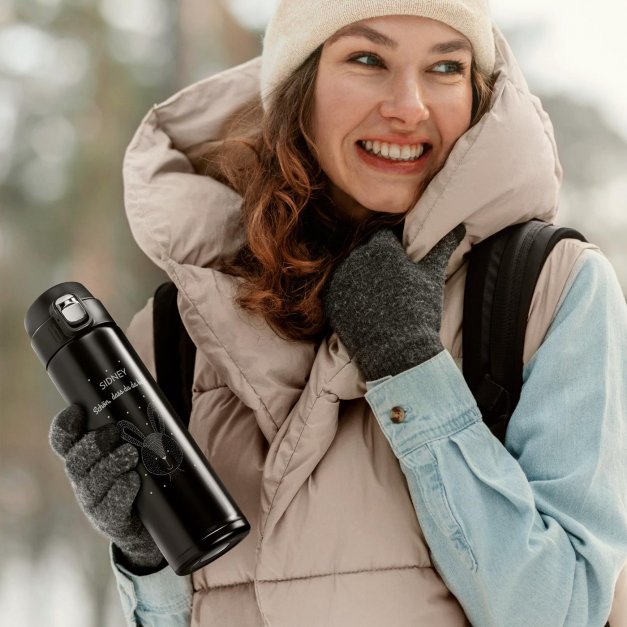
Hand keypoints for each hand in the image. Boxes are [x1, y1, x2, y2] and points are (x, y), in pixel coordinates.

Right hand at [49, 404, 164, 571]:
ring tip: (131, 453)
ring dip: (110, 465)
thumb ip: (133, 428)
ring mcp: (95, 503)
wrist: (148, 524)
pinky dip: (122, 491)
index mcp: (84, 459)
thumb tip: (150, 396)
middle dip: (93, 445)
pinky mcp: (112, 522)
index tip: (78, 410)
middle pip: (75, 461)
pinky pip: (112, 507)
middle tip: (115, 432)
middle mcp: (83, 480)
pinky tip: (133, 480)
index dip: (64, 426)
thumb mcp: (133, 450)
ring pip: (92, 483)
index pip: (63, 441)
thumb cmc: (140, 476)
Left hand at [323, 224, 465, 380]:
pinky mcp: (331, 300)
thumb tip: (459, 228)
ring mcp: (340, 279)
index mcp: (381, 246)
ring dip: (360, 279)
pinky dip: (348, 297)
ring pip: (350, 271)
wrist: (397, 351)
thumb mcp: (433, 276)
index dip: (394, 249)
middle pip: (365, 252)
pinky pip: (338, 292)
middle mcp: (356, 257)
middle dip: (376, 263)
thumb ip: (442, 247)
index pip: (385, 237)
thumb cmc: (419, 310)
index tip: (401, 264)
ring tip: (377, 299)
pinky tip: (363, 309)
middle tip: (390, 284)